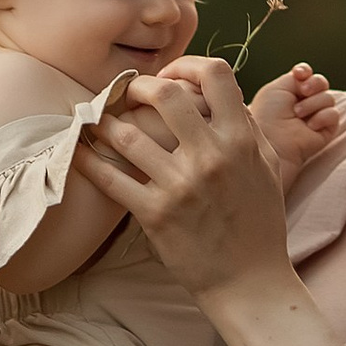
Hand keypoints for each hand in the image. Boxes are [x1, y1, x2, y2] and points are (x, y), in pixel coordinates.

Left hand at [74, 57, 297, 313]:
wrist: (249, 282)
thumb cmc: (260, 224)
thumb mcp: (267, 168)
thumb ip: (247, 128)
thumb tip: (219, 97)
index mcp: (240, 141)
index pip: (216, 75)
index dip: (188, 64)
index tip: (172, 74)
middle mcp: (210, 157)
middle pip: (165, 94)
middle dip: (138, 85)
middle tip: (127, 91)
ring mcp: (180, 186)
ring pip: (127, 135)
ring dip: (104, 120)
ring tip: (96, 116)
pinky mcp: (155, 215)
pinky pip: (110, 179)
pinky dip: (87, 160)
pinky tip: (77, 149)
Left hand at [247, 61, 338, 191]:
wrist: (271, 140)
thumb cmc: (267, 116)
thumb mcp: (277, 88)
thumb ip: (294, 77)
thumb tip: (304, 72)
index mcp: (290, 91)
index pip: (307, 74)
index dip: (305, 71)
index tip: (299, 74)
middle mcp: (304, 102)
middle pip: (321, 82)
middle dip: (314, 83)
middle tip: (303, 91)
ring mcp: (315, 116)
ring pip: (328, 97)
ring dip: (312, 104)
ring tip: (298, 114)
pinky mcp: (325, 130)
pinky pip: (333, 114)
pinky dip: (321, 118)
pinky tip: (309, 126)